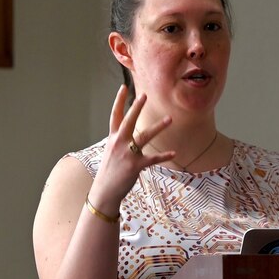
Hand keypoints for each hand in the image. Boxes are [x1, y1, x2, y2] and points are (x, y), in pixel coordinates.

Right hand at [96, 86, 176, 202]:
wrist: (104, 191)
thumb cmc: (110, 171)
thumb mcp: (111, 152)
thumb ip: (119, 141)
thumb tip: (127, 132)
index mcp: (113, 138)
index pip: (115, 115)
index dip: (119, 101)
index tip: (124, 87)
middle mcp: (118, 143)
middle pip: (128, 121)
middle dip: (136, 107)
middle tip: (144, 95)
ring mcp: (127, 154)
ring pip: (144, 136)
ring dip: (158, 127)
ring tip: (169, 119)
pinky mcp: (135, 166)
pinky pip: (152, 159)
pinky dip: (163, 156)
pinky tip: (174, 152)